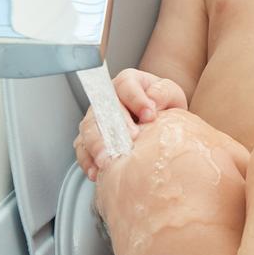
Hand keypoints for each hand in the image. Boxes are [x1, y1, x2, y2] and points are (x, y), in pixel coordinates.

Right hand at [73, 68, 187, 180]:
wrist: (159, 124)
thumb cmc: (163, 107)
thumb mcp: (171, 96)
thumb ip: (163, 93)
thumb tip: (152, 100)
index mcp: (127, 83)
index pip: (126, 85)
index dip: (137, 100)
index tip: (150, 115)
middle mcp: (106, 98)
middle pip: (102, 109)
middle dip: (115, 126)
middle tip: (130, 140)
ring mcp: (95, 118)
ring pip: (89, 129)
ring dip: (98, 145)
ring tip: (110, 159)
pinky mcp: (89, 139)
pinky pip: (82, 149)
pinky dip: (88, 160)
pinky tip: (97, 171)